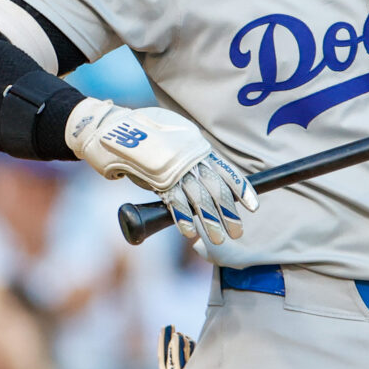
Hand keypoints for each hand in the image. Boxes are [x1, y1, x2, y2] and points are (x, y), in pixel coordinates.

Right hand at [66, 99, 257, 242]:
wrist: (116, 129)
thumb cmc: (147, 134)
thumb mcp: (176, 138)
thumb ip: (190, 156)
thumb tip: (205, 178)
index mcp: (198, 147)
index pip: (225, 171)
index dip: (240, 189)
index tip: (253, 207)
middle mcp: (190, 158)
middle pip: (215, 189)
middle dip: (227, 213)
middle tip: (237, 232)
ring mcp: (174, 169)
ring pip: (198, 199)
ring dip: (209, 222)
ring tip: (218, 240)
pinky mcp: (156, 179)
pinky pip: (174, 202)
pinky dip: (183, 218)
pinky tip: (191, 233)